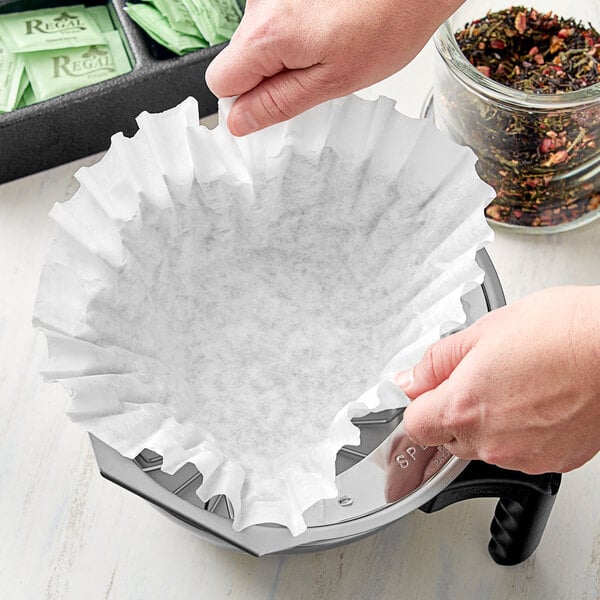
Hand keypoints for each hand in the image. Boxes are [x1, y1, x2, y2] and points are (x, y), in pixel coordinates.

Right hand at [205, 0, 463, 134]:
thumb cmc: (385, 25)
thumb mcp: (331, 82)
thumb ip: (278, 104)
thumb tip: (239, 122)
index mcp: (266, 35)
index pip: (220, 82)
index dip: (246, 100)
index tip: (275, 99)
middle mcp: (258, 3)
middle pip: (238, 57)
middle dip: (268, 73)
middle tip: (314, 70)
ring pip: (258, 38)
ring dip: (285, 49)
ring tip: (328, 42)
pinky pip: (274, 17)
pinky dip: (295, 26)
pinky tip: (327, 23)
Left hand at [395, 287, 599, 473]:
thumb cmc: (561, 332)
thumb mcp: (482, 332)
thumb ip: (437, 362)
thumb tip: (411, 380)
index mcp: (463, 407)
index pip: (415, 426)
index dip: (419, 405)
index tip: (427, 393)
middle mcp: (490, 441)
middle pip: (448, 438)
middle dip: (454, 412)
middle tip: (480, 378)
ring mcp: (523, 456)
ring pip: (484, 447)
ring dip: (489, 424)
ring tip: (515, 385)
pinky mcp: (553, 462)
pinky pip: (519, 452)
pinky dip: (520, 433)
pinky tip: (537, 402)